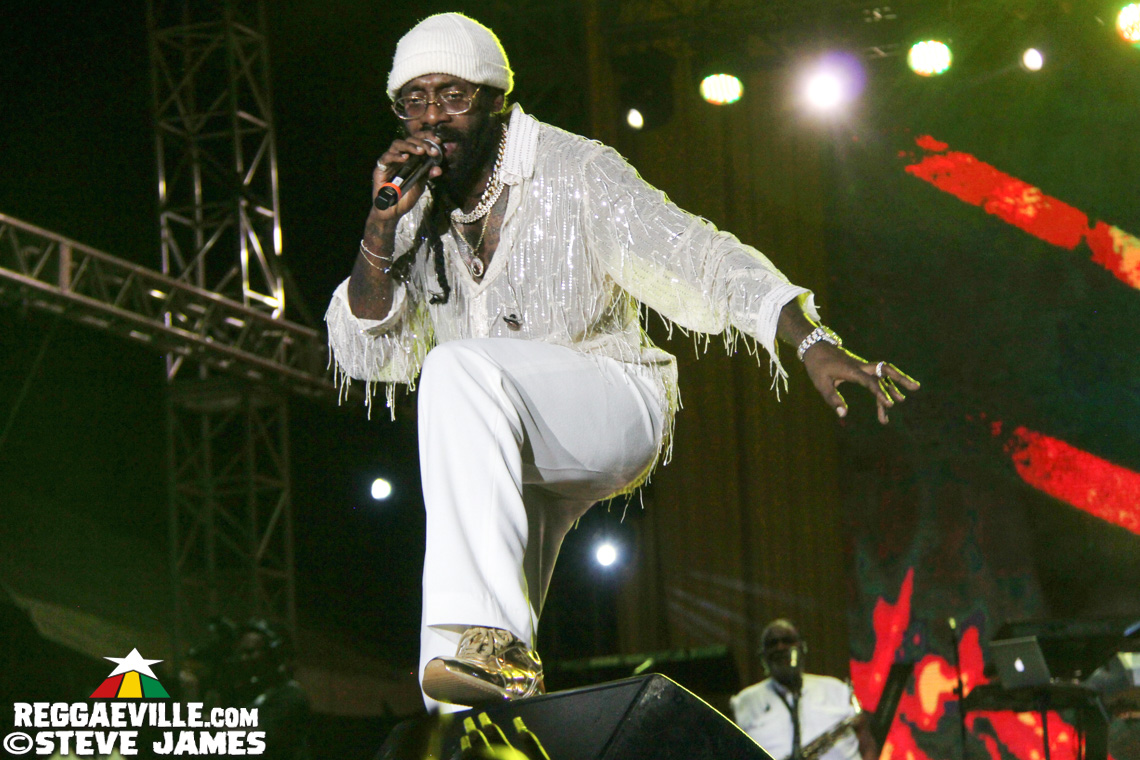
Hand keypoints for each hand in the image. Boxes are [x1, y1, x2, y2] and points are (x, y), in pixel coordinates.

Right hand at [371, 130, 443, 220]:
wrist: (393, 211)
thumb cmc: (405, 197)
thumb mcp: (420, 185)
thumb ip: (427, 175)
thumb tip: (439, 169)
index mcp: (410, 157)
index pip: (418, 140)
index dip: (427, 137)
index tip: (438, 141)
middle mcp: (400, 156)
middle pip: (408, 139)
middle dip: (422, 142)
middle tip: (431, 150)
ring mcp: (389, 160)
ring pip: (397, 144)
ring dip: (410, 146)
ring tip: (420, 151)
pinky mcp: (380, 168)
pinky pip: (386, 157)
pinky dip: (396, 156)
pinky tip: (405, 159)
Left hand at [801, 342, 919, 423]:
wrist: (816, 347)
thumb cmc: (817, 366)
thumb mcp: (821, 384)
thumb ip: (832, 399)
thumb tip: (843, 414)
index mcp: (851, 370)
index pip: (869, 382)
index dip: (880, 393)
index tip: (889, 405)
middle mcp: (861, 367)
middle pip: (885, 370)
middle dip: (901, 379)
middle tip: (916, 388)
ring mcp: (863, 366)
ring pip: (884, 373)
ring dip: (896, 383)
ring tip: (907, 396)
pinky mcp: (862, 368)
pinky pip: (877, 376)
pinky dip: (884, 386)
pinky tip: (888, 397)